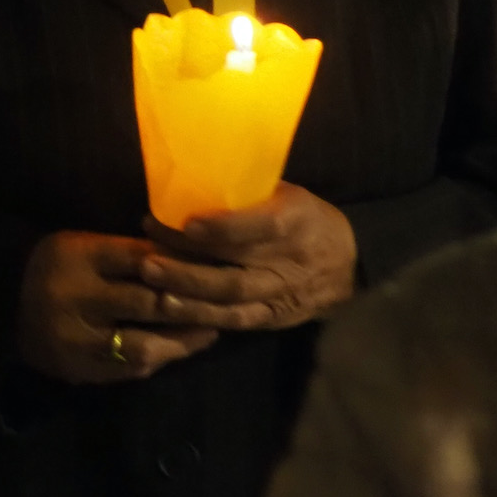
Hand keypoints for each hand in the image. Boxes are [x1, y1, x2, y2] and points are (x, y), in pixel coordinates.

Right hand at [16, 231, 219, 384]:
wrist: (1, 305)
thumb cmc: (54, 268)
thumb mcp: (83, 247)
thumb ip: (127, 253)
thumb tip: (189, 254)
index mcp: (77, 257)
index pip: (141, 258)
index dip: (183, 263)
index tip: (217, 267)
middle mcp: (76, 297)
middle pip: (147, 302)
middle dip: (191, 305)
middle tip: (227, 305)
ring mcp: (76, 338)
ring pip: (143, 344)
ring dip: (182, 340)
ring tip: (210, 331)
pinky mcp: (79, 368)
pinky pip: (128, 368)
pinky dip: (159, 359)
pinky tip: (178, 349)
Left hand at [139, 182, 357, 330]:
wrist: (350, 265)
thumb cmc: (306, 218)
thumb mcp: (286, 193)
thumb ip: (245, 191)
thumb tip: (187, 175)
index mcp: (296, 222)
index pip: (261, 228)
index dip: (223, 229)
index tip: (185, 224)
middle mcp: (290, 264)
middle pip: (236, 275)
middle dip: (187, 270)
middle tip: (146, 260)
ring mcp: (282, 297)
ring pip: (232, 303)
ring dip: (187, 297)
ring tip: (151, 286)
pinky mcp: (274, 319)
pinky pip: (236, 322)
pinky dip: (202, 318)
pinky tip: (171, 309)